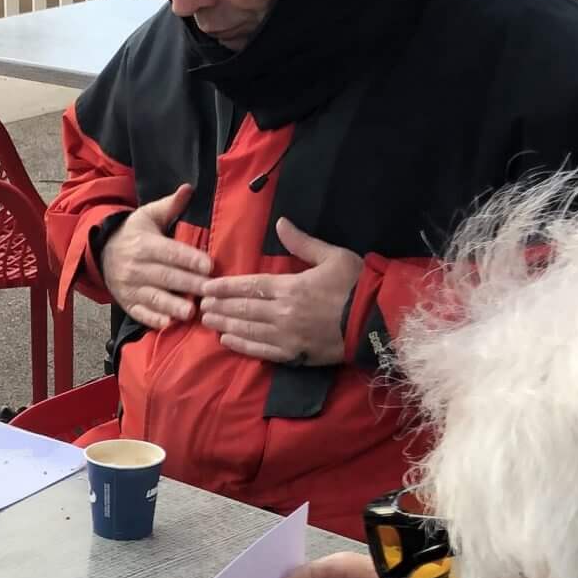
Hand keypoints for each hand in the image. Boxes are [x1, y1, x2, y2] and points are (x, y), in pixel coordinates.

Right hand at [98, 185, 213, 330]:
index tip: (209, 265)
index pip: (170, 252)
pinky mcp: (127, 303)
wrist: (101, 252)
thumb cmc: (134, 233)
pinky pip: (140, 313)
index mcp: (144, 244)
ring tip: (190, 311)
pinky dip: (153, 319)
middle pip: (166, 276)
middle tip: (210, 291)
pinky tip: (168, 323)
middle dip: (189, 284)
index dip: (190, 259)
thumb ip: (170, 205)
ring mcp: (130, 287)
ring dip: (172, 305)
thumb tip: (188, 188)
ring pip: (154, 297)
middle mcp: (136, 266)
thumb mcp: (148, 215)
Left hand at [199, 217, 362, 366]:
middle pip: (243, 309)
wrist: (377, 322)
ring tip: (207, 321)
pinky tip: (227, 341)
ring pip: (248, 330)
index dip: (226, 287)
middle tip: (200, 305)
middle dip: (220, 306)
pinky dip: (242, 345)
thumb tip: (280, 223)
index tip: (208, 287)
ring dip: (225, 324)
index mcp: (291, 287)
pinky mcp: (294, 354)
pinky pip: (261, 350)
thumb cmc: (357, 285)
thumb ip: (302, 243)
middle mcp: (283, 312)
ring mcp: (287, 336)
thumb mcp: (333, 256)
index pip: (250, 286)